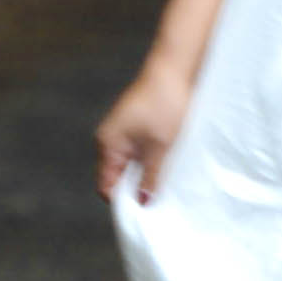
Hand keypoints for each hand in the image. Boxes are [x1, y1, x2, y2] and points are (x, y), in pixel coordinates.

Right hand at [96, 52, 200, 202]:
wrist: (175, 69)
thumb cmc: (165, 104)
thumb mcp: (161, 147)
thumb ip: (151, 176)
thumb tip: (144, 202)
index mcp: (108, 144)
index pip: (106, 185)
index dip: (123, 200)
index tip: (145, 211)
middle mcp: (110, 139)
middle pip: (118, 176)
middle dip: (136, 188)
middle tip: (160, 198)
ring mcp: (123, 132)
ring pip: (130, 164)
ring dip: (146, 173)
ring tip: (165, 179)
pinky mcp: (136, 126)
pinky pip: (139, 152)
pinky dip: (151, 160)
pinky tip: (167, 163)